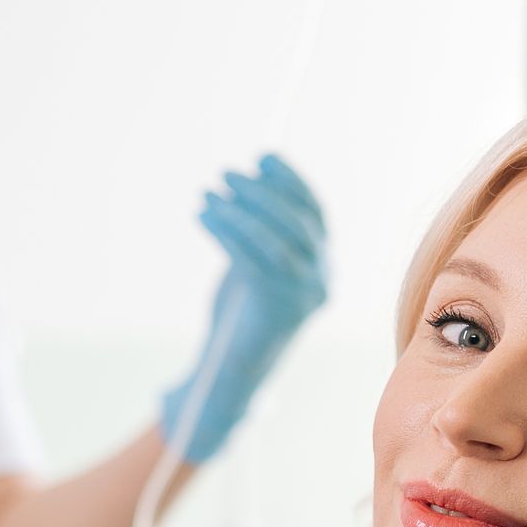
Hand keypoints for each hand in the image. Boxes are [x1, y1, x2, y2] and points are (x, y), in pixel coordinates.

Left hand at [159, 152, 328, 465]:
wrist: (233, 369)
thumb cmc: (241, 313)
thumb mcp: (256, 262)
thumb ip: (262, 227)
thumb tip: (253, 176)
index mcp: (323, 266)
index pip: (314, 212)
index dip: (289, 181)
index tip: (262, 157)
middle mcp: (322, 279)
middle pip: (297, 221)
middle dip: (261, 192)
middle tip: (225, 173)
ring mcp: (303, 295)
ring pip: (274, 238)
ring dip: (239, 209)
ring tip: (208, 193)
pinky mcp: (276, 307)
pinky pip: (250, 257)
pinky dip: (225, 230)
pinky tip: (203, 216)